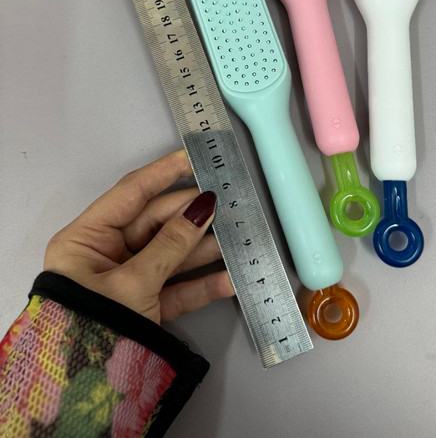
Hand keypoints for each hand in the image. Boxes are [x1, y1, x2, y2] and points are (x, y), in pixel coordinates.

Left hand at [43, 149, 234, 323]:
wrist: (84, 394)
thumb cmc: (92, 327)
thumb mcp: (133, 282)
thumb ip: (172, 244)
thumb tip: (204, 206)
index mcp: (87, 239)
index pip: (131, 193)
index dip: (164, 173)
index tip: (194, 156)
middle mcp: (105, 255)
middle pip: (157, 224)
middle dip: (194, 216)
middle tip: (228, 203)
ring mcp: (128, 282)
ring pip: (171, 255)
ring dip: (205, 249)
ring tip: (238, 236)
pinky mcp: (146, 308)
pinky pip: (177, 289)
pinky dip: (202, 285)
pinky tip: (231, 277)